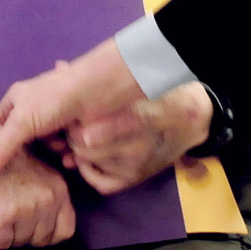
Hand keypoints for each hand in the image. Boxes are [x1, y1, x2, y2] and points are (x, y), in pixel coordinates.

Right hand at [0, 38, 144, 178]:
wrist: (97, 91)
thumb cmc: (54, 99)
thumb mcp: (22, 122)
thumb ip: (1, 148)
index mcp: (18, 98)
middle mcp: (35, 106)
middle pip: (23, 138)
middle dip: (28, 152)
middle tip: (29, 163)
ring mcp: (55, 118)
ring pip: (45, 145)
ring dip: (52, 151)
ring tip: (59, 149)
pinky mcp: (73, 128)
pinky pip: (64, 147)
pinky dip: (67, 153)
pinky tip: (71, 156)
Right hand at [0, 120, 75, 247]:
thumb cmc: (8, 157)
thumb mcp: (41, 172)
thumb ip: (48, 195)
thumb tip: (47, 224)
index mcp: (59, 189)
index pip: (65, 231)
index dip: (47, 233)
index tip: (34, 226)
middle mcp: (47, 200)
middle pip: (40, 240)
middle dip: (25, 234)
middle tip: (13, 219)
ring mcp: (26, 208)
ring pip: (19, 243)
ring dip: (8, 235)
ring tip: (1, 216)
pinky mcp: (3, 215)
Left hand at [60, 82, 212, 194]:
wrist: (191, 119)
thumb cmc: (159, 92)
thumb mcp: (133, 82)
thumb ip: (95, 79)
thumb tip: (59, 66)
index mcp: (137, 115)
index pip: (88, 131)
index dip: (74, 122)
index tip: (74, 113)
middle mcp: (137, 144)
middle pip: (84, 145)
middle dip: (73, 133)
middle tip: (75, 124)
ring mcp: (136, 164)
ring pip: (88, 161)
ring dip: (79, 149)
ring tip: (83, 136)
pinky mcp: (136, 178)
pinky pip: (100, 183)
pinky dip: (89, 170)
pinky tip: (90, 157)